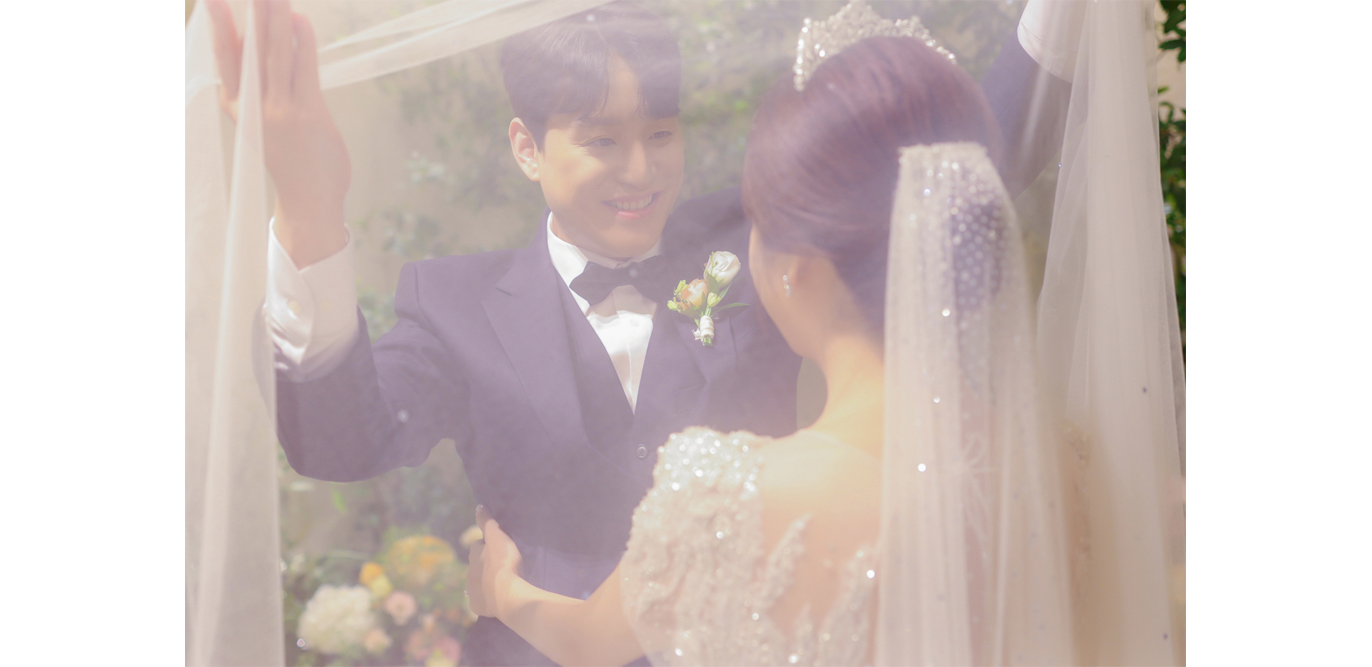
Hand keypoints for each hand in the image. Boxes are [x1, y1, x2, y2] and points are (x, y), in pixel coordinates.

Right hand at [206, 0, 350, 265]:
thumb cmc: (292, 159)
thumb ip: (263, 93)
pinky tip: (300, 20)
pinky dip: (302, 43)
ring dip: (274, 20)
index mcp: (239, 108)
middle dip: (250, 14)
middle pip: (248, 50)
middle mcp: (253, 108)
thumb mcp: (265, 125)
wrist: (309, 202)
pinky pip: (303, 70)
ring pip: (274, 55)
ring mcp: (279, 111)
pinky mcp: (306, 115)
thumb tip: (270, 54)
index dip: (218, 27)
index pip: (224, 59)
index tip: (210, 0)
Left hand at [467, 505, 522, 619]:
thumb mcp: (498, 537)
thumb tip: (478, 506)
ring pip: (477, 584)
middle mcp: (469, 573)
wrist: (507, 594)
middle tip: (501, 566)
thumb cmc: (503, 562)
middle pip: (476, 566)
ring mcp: (472, 592)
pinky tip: (498, 599)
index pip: (477, 546)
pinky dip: (488, 599)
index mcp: (474, 556)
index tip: (496, 547)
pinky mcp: (478, 607)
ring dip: (486, 582)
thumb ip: (488, 522)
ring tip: (501, 583)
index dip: (486, 546)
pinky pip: (482, 601)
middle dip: (485, 565)